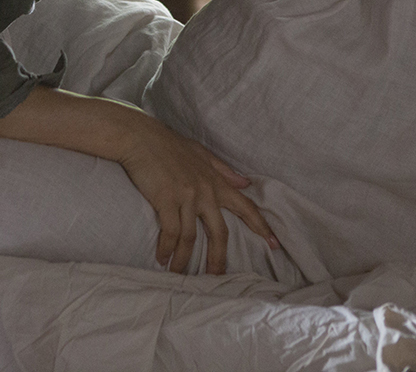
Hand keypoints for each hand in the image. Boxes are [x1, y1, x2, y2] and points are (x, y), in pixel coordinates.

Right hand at [115, 115, 277, 274]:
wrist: (140, 137)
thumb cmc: (168, 144)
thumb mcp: (200, 153)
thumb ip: (223, 170)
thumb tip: (244, 183)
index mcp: (216, 182)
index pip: (246, 207)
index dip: (261, 227)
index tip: (275, 245)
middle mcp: (205, 192)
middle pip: (220, 233)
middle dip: (218, 259)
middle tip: (216, 278)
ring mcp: (186, 196)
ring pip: (191, 238)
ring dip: (184, 259)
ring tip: (179, 274)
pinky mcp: (166, 199)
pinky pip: (171, 232)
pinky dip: (167, 248)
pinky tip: (161, 258)